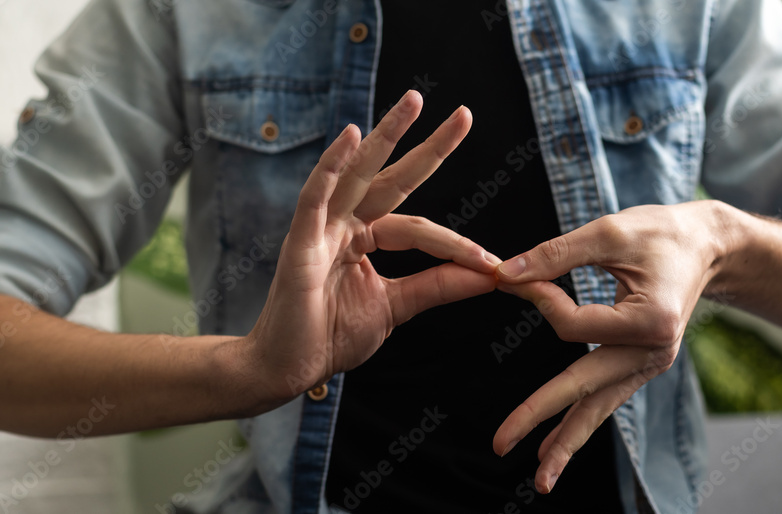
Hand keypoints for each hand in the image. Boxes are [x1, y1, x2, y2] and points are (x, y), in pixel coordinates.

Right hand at [246, 90, 498, 405]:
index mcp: (365, 238)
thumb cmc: (332, 336)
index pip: (418, 228)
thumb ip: (437, 285)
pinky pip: (317, 196)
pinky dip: (332, 166)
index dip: (455, 244)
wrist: (290, 368)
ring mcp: (321, 228)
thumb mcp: (397, 307)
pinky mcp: (300, 241)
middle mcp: (344, 224)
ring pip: (358, 174)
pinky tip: (351, 136)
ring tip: (415, 103)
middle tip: (465, 115)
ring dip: (385, 136)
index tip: (491, 265)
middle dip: (427, 146)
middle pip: (392, 177)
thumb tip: (489, 274)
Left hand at [490, 201, 729, 493]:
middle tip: (500, 443)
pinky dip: (580, 423)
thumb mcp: (609, 231)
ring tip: (539, 479)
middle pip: (585, 389)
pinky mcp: (640, 366)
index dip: (538, 298)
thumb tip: (504, 275)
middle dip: (540, 416)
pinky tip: (554, 448)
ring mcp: (648, 364)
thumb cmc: (660, 232)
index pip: (573, 325)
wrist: (706, 246)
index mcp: (651, 320)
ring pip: (599, 408)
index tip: (514, 276)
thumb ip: (555, 254)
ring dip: (566, 442)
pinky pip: (605, 400)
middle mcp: (652, 351)